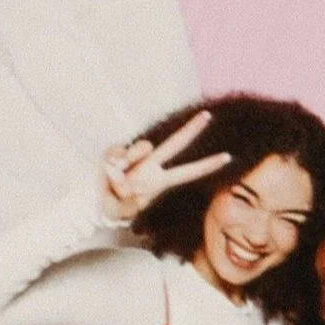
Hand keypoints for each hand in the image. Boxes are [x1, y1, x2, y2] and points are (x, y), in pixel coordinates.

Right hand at [97, 111, 231, 224]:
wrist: (96, 203)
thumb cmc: (116, 207)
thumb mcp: (120, 209)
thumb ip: (123, 195)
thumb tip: (120, 170)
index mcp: (158, 181)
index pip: (187, 172)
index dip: (207, 166)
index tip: (228, 157)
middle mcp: (150, 165)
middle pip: (174, 144)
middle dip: (192, 129)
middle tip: (209, 115)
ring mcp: (134, 157)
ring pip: (140, 148)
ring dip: (130, 162)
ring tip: (117, 181)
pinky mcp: (116, 153)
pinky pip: (115, 152)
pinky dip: (111, 162)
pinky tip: (108, 171)